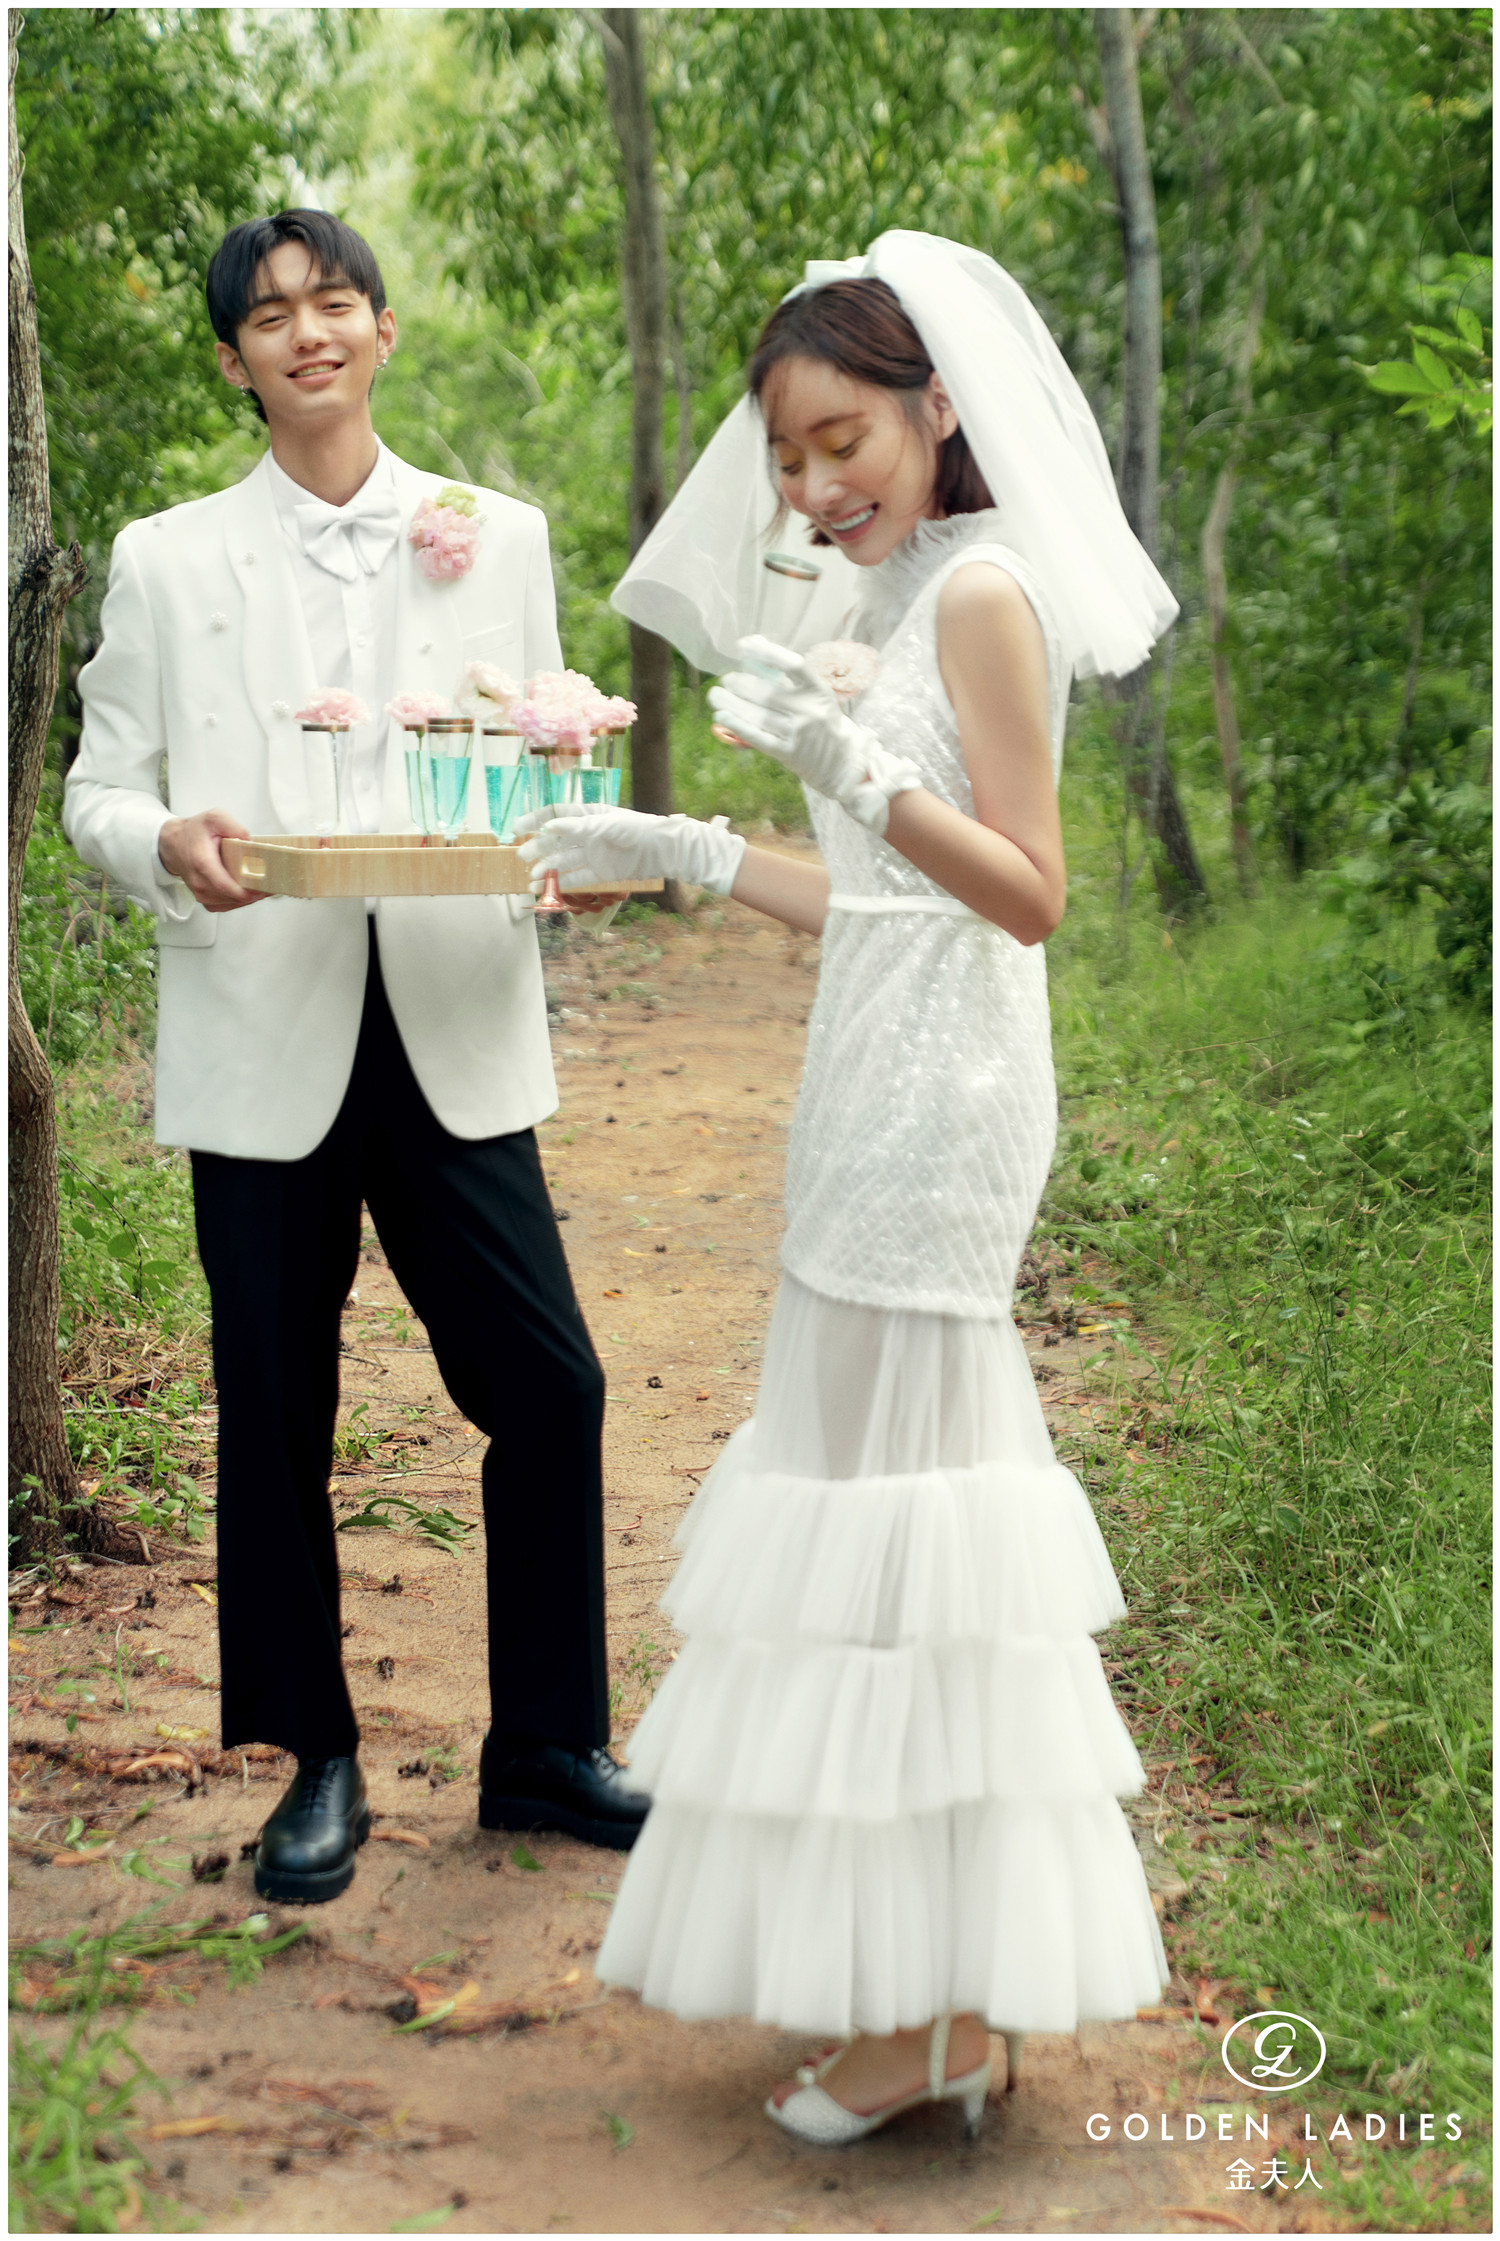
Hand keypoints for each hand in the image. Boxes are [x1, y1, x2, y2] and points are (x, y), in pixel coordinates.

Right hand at [156, 810, 266, 912]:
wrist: (173, 844)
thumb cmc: (194, 832)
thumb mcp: (214, 818)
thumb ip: (233, 826)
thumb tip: (249, 841)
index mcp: (202, 863)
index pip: (225, 886)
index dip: (247, 891)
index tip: (265, 887)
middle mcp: (200, 883)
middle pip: (233, 897)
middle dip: (256, 892)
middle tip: (274, 883)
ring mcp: (202, 895)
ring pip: (233, 903)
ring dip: (251, 897)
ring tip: (266, 885)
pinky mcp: (206, 900)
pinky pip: (228, 905)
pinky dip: (241, 900)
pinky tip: (251, 890)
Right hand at [515, 804, 745, 894]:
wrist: (665, 850)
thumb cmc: (639, 829)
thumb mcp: (609, 825)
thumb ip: (580, 827)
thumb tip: (551, 827)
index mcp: (588, 816)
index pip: (556, 816)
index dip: (535, 821)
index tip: (517, 829)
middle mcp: (588, 835)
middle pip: (555, 841)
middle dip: (538, 849)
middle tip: (522, 857)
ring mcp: (593, 854)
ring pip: (563, 862)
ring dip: (546, 870)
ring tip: (530, 880)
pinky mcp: (601, 873)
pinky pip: (577, 878)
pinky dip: (561, 884)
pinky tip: (546, 889)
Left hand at [708, 635, 920, 835]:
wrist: (842, 761)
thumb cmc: (822, 721)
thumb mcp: (815, 695)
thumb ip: (788, 677)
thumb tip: (753, 648)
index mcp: (818, 690)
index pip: (793, 665)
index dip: (767, 652)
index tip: (744, 646)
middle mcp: (809, 711)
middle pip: (768, 692)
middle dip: (740, 684)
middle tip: (726, 679)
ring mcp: (799, 733)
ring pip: (759, 715)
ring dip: (732, 703)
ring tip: (716, 696)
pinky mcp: (789, 753)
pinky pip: (759, 737)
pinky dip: (738, 726)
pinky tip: (722, 716)